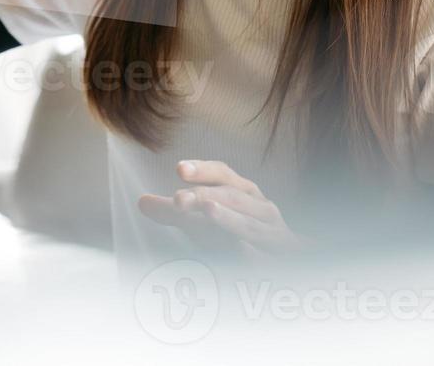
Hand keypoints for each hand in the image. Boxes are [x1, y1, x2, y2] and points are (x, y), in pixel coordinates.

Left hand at [138, 160, 305, 257]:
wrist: (292, 264)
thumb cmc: (240, 236)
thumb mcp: (207, 221)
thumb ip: (176, 213)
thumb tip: (141, 201)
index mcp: (243, 192)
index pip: (222, 175)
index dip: (203, 170)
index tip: (179, 169)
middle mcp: (261, 208)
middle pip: (233, 197)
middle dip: (206, 196)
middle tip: (178, 200)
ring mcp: (274, 234)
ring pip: (251, 225)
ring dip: (230, 218)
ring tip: (209, 211)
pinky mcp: (283, 261)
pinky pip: (269, 258)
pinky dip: (257, 255)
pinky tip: (243, 252)